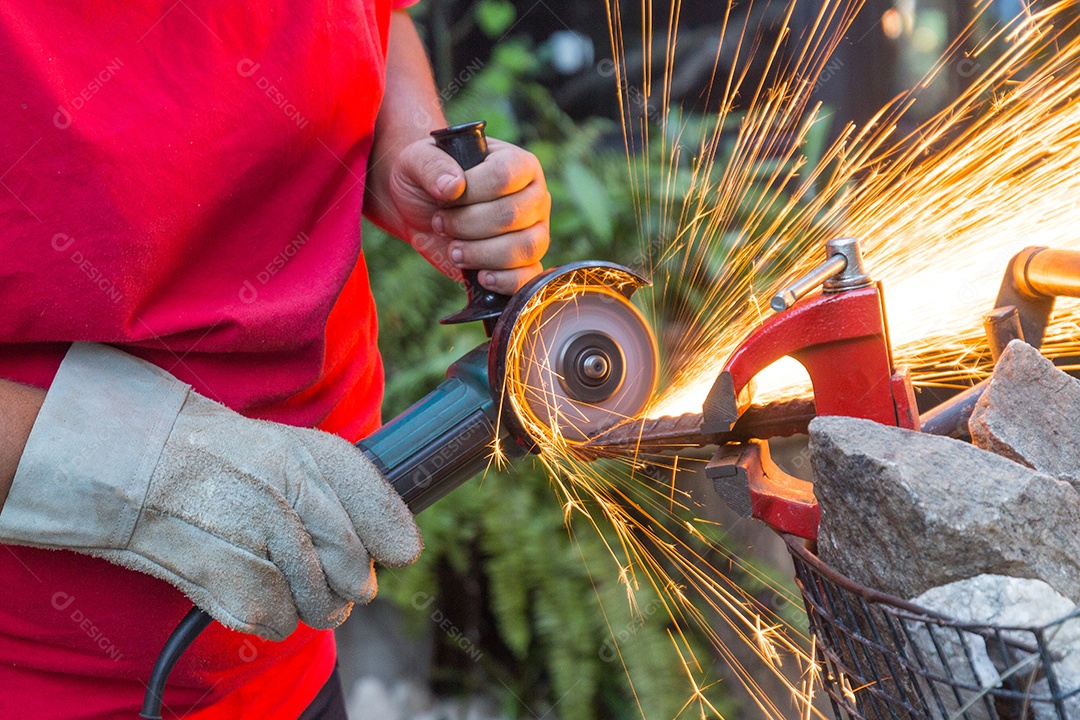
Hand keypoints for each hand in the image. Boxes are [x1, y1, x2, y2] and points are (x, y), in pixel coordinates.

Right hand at [0, 344, 421, 639]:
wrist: (143, 468)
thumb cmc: (229, 460)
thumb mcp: (298, 452)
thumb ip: (356, 491)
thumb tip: (404, 549)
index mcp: (311, 461)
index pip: (381, 518)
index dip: (390, 540)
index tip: (394, 552)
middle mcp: (288, 499)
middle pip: (357, 572)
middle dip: (354, 582)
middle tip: (333, 574)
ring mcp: (257, 542)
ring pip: (324, 607)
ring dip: (316, 603)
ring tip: (291, 579)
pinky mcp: (227, 582)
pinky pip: (280, 623)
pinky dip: (275, 616)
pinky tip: (255, 586)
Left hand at [386, 137, 550, 294]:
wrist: (422, 211)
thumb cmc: (427, 180)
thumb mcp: (417, 161)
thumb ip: (432, 166)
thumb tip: (452, 187)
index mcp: (518, 164)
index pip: (504, 176)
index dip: (471, 192)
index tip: (445, 199)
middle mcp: (534, 196)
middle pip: (512, 215)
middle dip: (468, 225)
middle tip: (441, 224)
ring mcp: (535, 231)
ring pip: (526, 247)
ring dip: (481, 253)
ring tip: (454, 251)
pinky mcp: (526, 263)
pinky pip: (529, 276)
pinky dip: (504, 280)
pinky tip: (480, 276)